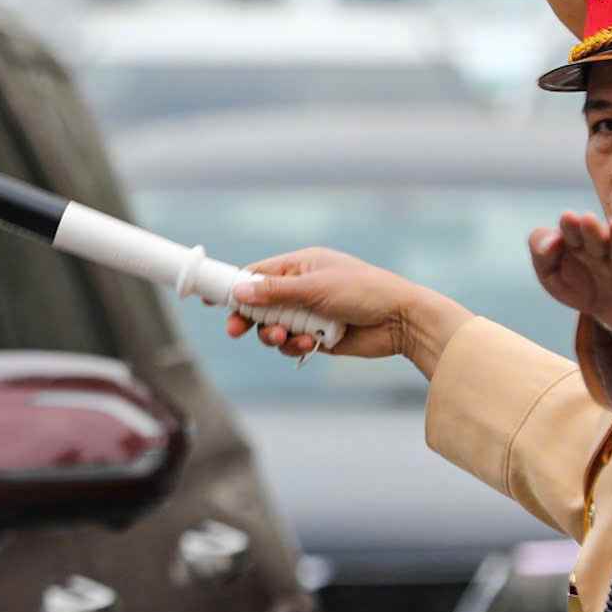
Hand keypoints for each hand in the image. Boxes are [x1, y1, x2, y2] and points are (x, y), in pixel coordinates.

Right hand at [226, 247, 435, 361]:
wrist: (400, 320)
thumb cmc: (363, 291)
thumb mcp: (315, 288)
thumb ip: (275, 292)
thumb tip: (239, 291)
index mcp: (300, 265)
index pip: (257, 274)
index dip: (235, 286)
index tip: (211, 298)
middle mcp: (302, 288)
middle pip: (260, 304)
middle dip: (249, 318)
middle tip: (236, 330)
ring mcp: (309, 313)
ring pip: (274, 328)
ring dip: (274, 335)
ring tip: (286, 338)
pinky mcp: (318, 336)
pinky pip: (292, 344)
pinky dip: (295, 346)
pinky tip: (310, 345)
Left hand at [529, 212, 611, 339]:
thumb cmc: (581, 288)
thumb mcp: (551, 277)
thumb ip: (543, 257)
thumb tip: (552, 242)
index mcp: (580, 245)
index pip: (572, 234)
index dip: (570, 228)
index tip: (567, 219)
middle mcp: (603, 252)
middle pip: (597, 240)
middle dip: (591, 231)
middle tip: (586, 219)